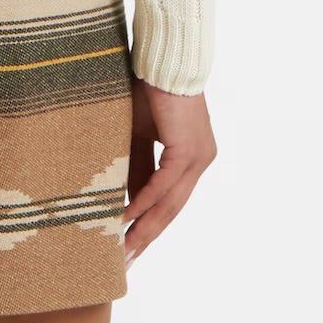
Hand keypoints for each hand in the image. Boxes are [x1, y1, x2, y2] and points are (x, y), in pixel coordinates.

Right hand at [124, 81, 215, 259]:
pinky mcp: (187, 150)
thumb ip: (136, 167)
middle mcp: (200, 162)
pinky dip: (143, 202)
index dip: (150, 225)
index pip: (169, 201)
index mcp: (191, 159)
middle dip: (147, 237)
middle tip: (125, 261)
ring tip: (122, 248)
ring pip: (169, 203)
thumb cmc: (148, 91)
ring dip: (144, 227)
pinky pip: (162, 185)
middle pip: (171, 210)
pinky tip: (125, 217)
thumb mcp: (137, 136)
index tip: (129, 245)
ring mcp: (197, 157)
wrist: (162, 61)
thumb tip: (124, 199)